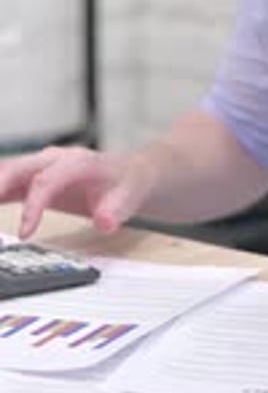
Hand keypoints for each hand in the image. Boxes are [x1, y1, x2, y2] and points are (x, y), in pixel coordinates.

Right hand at [0, 145, 154, 239]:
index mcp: (77, 162)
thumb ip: (117, 209)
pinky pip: (8, 181)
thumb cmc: (128, 182)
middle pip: (20, 167)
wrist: (130, 171)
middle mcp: (56, 159)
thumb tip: (104, 222)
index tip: (25, 233)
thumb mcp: (131, 196)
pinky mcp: (35, 177)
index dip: (33, 205)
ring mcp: (43, 166)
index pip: (48, 180)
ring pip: (9, 171)